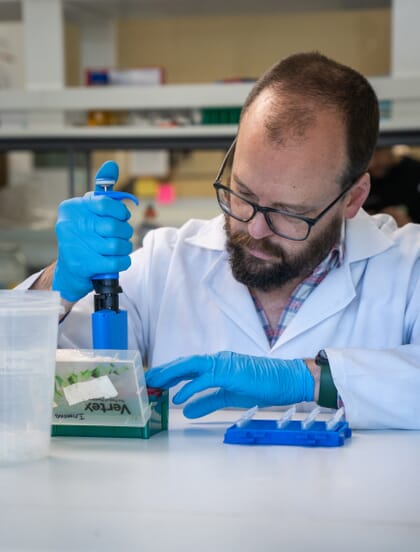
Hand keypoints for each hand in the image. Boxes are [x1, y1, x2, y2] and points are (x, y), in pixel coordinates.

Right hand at [52, 192, 132, 301]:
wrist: (70, 270)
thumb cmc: (85, 236)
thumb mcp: (90, 210)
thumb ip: (103, 190)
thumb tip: (111, 164)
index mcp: (72, 208)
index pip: (104, 203)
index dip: (119, 211)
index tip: (122, 216)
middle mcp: (69, 226)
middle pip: (113, 226)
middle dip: (124, 231)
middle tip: (122, 235)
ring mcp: (75, 247)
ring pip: (117, 245)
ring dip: (124, 247)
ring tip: (119, 248)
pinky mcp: (83, 265)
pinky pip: (116, 261)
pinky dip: (123, 261)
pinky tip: (118, 259)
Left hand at [145, 351, 313, 417]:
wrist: (283, 380)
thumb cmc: (260, 385)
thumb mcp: (229, 396)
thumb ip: (208, 402)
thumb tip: (188, 411)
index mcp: (216, 365)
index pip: (188, 368)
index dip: (170, 373)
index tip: (156, 381)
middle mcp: (216, 361)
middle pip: (184, 364)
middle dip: (164, 371)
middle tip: (148, 379)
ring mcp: (222, 364)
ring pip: (190, 366)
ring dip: (171, 373)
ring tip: (156, 382)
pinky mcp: (228, 372)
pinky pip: (205, 380)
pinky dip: (190, 387)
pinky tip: (179, 397)